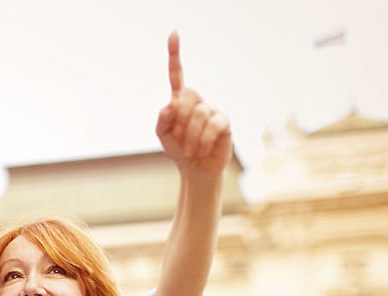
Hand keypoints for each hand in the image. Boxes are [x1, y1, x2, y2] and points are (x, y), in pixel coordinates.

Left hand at [156, 31, 231, 179]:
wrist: (195, 169)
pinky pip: (213, 125)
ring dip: (189, 136)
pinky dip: (202, 140)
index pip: (177, 75)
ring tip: (188, 150)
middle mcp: (198, 101)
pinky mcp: (224, 122)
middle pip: (186, 97)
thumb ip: (162, 119)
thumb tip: (169, 104)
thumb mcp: (163, 135)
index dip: (174, 55)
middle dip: (178, 119)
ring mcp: (212, 110)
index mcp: (180, 100)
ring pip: (199, 113)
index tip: (173, 34)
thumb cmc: (178, 149)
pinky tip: (199, 151)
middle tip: (176, 137)